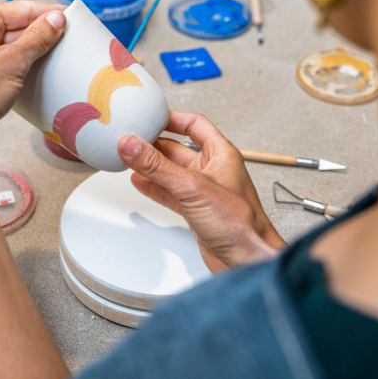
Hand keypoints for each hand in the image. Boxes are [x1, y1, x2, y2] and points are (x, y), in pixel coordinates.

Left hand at [0, 1, 65, 148]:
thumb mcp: (13, 62)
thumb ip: (38, 38)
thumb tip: (55, 20)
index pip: (21, 8)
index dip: (50, 13)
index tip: (72, 16)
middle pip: (13, 27)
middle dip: (40, 35)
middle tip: (69, 42)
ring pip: (6, 47)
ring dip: (29, 54)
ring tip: (54, 60)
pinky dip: (15, 68)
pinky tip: (31, 76)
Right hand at [117, 111, 284, 272]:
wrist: (249, 261)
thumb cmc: (241, 225)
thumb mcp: (193, 188)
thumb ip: (159, 167)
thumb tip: (132, 146)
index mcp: (222, 154)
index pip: (195, 124)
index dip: (172, 118)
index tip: (149, 116)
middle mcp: (213, 170)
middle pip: (178, 148)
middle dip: (154, 144)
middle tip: (130, 139)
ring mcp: (203, 191)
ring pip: (171, 172)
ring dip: (150, 166)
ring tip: (128, 158)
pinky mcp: (196, 211)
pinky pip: (170, 193)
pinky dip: (154, 187)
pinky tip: (140, 182)